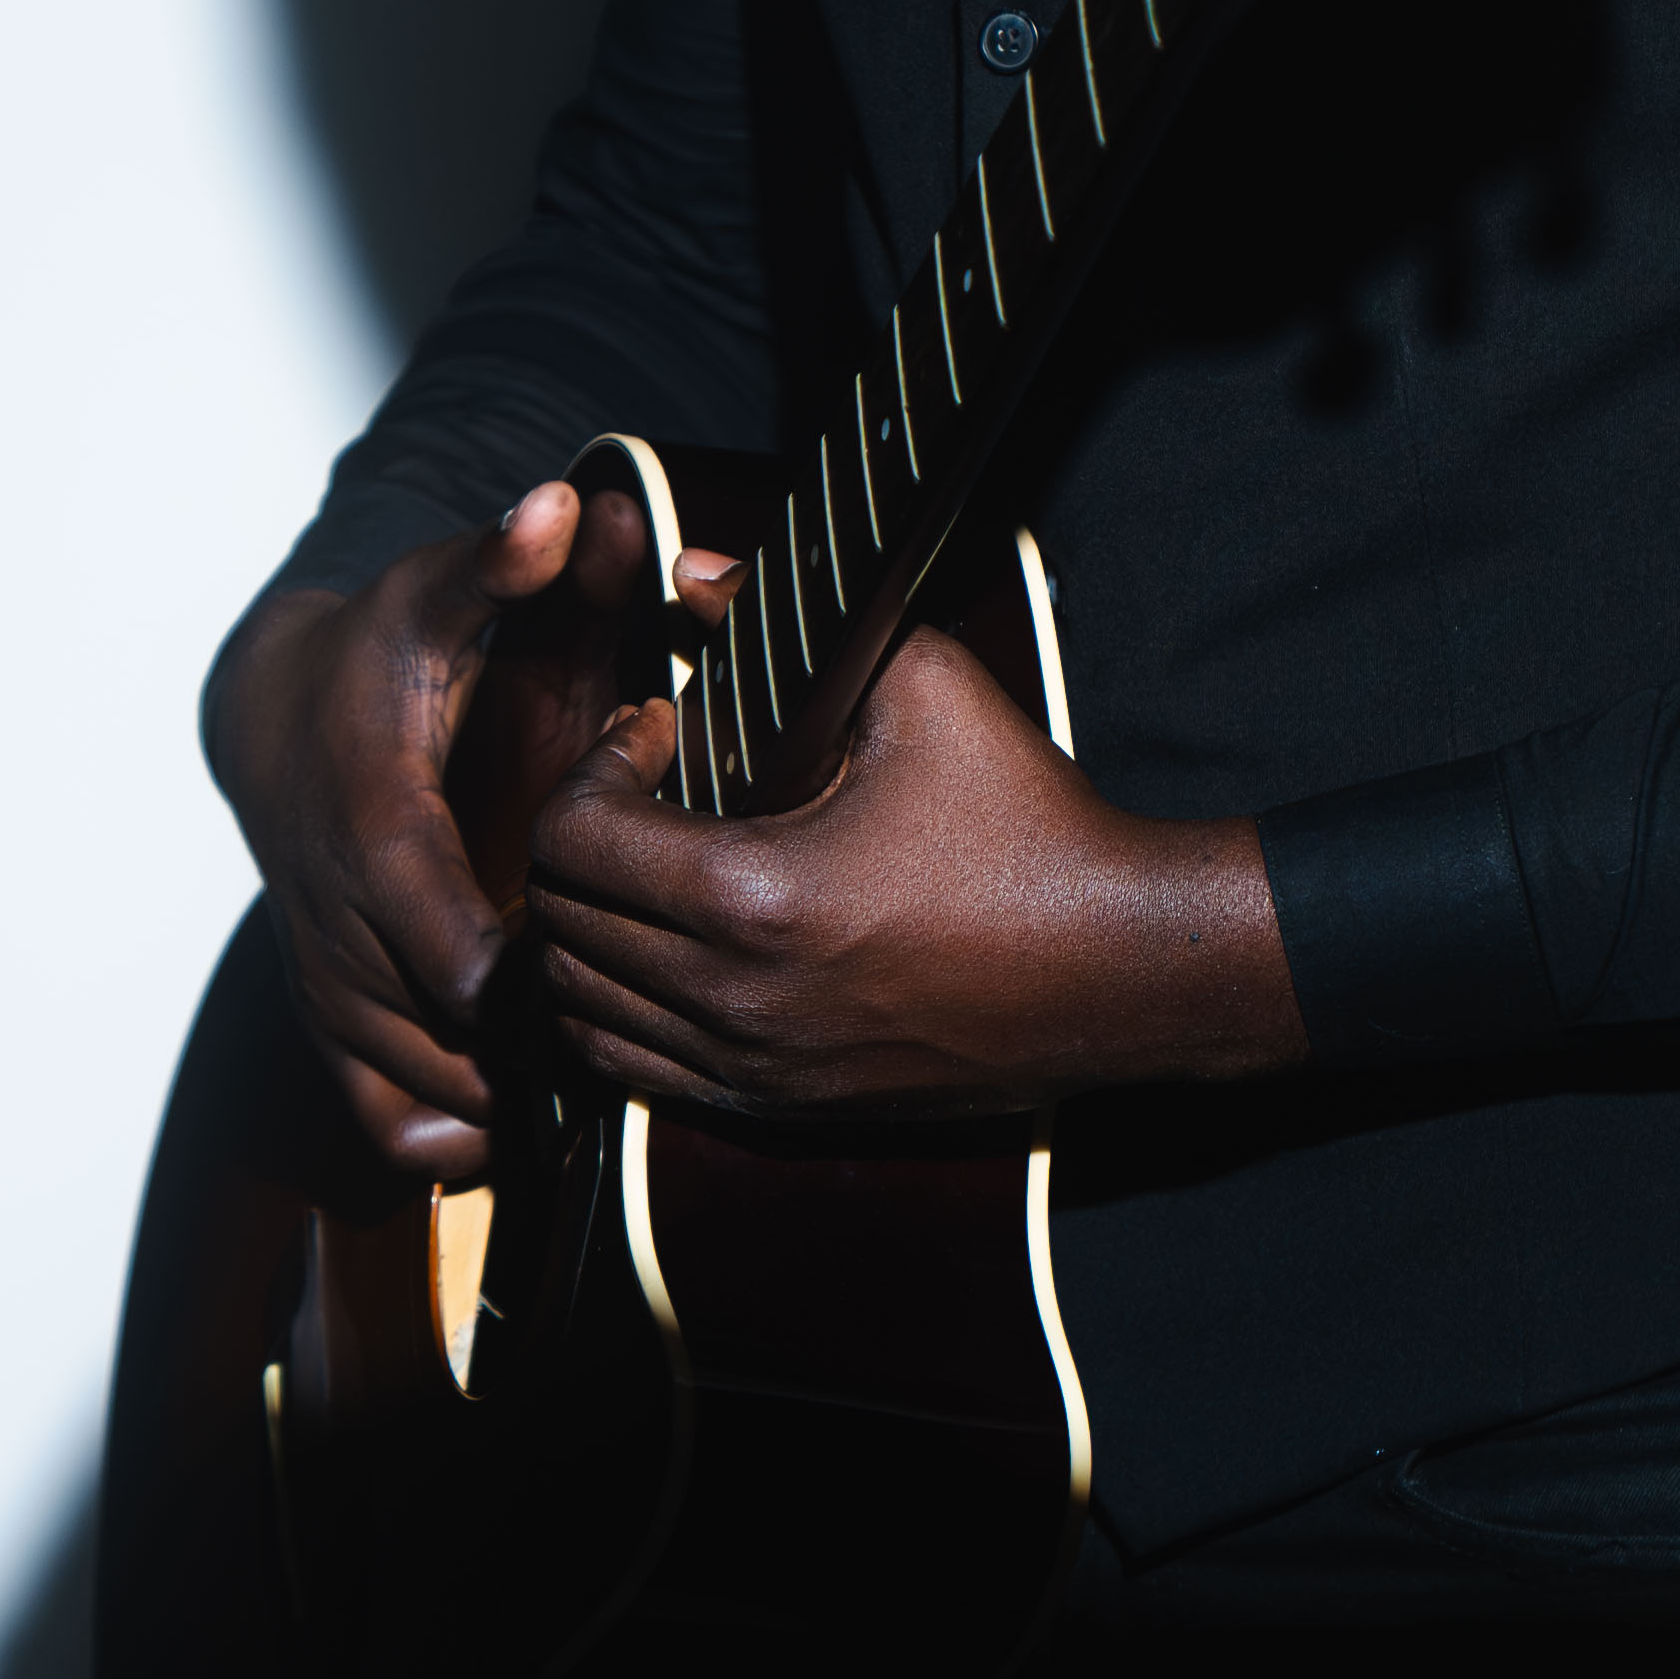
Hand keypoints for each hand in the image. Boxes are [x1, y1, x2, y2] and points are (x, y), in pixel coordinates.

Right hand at [201, 474, 658, 1174]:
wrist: (270, 716)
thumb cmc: (376, 656)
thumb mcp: (434, 595)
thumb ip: (505, 561)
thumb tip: (566, 501)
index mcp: (377, 836)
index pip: (451, 952)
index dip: (530, 987)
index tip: (607, 979)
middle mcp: (339, 926)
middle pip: (444, 1043)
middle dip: (539, 1056)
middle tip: (631, 1039)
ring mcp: (327, 982)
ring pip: (414, 1093)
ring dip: (506, 1099)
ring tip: (593, 1069)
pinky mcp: (327, 1021)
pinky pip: (382, 1122)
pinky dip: (450, 1132)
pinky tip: (518, 1101)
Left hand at [524, 606, 1303, 1118]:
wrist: (1120, 970)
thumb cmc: (1030, 827)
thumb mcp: (924, 690)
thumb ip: (786, 625)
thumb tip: (691, 572)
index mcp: (752, 897)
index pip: (571, 840)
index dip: (594, 766)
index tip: (660, 733)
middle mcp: (733, 998)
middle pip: (559, 923)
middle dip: (580, 840)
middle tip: (643, 792)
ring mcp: (751, 1067)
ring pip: (580, 1007)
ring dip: (590, 928)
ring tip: (649, 870)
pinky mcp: (778, 1106)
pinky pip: (633, 1071)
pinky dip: (622, 1007)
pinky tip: (676, 948)